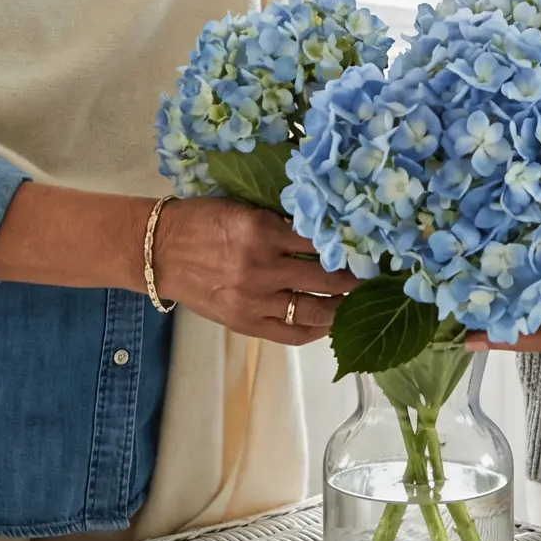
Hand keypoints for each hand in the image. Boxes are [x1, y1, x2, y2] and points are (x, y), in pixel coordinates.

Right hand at [152, 197, 355, 346]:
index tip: (371, 244)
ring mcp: (254, 300)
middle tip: (380, 275)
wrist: (160, 251)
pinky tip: (331, 321)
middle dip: (357, 278)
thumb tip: (328, 227)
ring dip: (344, 307)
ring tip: (363, 301)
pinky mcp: (245, 323)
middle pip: (326, 277)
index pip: (320, 239)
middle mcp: (261, 267)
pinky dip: (316, 329)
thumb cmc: (202, 221)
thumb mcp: (244, 207)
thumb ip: (281, 220)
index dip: (350, 244)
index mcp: (261, 230)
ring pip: (315, 310)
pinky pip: (292, 332)